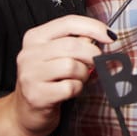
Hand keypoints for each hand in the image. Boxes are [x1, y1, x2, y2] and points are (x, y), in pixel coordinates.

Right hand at [10, 14, 113, 135]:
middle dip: (92, 55)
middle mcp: (29, 54)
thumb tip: (103, 36)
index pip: (69, 22)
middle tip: (96, 63)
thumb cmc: (47, 80)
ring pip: (72, 66)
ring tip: (78, 79)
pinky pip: (69, 87)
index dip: (94, 27)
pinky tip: (69, 91)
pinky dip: (77, 89)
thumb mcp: (57, 56)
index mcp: (35, 37)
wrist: (25, 113)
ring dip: (83, 74)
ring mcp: (30, 75)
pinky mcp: (36, 95)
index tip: (110, 36)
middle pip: (73, 45)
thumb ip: (76, 42)